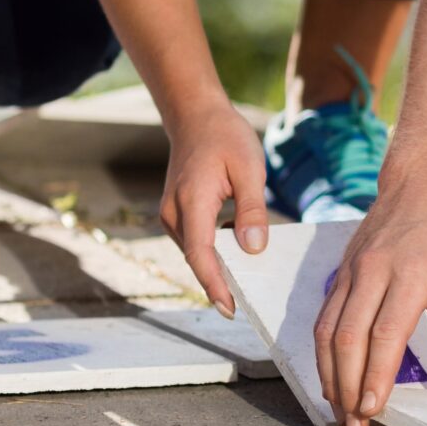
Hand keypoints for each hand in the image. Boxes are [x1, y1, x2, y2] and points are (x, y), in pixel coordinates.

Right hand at [161, 98, 268, 313]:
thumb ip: (252, 209)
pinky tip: (237, 250)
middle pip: (197, 259)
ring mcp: (172, 215)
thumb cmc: (225, 137)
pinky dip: (214, 252)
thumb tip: (254, 248)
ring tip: (246, 280)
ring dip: (218, 267)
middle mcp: (175, 213)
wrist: (196, 116)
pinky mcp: (177, 215)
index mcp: (192, 200)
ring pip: (196, 253)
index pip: (200, 253)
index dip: (215, 284)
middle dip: (219, 284)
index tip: (230, 309)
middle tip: (246, 305)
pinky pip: (196, 242)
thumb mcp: (249, 168)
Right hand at [314, 182, 426, 425]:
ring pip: (328, 331)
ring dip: (330, 375)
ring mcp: (351, 272)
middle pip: (349, 338)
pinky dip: (325, 354)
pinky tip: (333, 379)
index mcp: (412, 275)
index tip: (374, 409)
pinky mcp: (339, 274)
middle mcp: (374, 272)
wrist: (425, 184)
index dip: (376, 375)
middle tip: (356, 423)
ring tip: (341, 410)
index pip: (386, 334)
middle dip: (348, 386)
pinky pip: (324, 320)